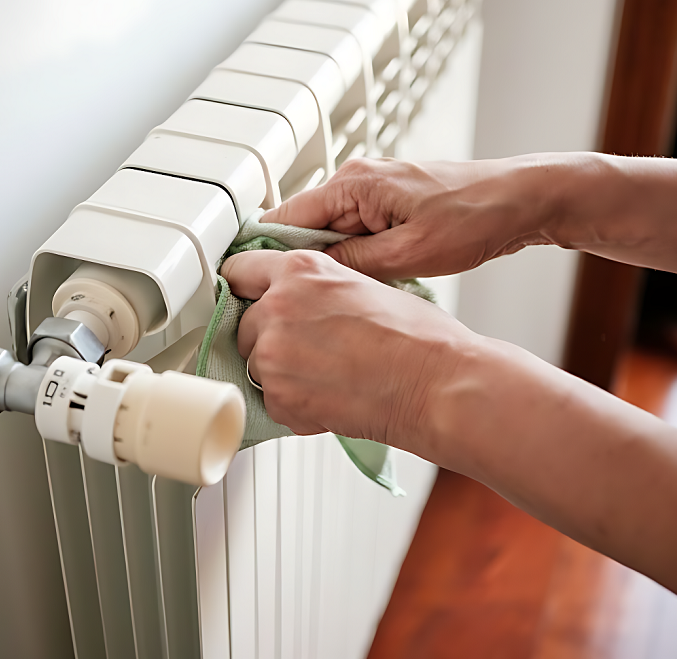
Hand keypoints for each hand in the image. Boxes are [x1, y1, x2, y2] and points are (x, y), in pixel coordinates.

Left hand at [219, 248, 478, 446]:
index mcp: (300, 270)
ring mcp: (273, 354)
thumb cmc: (418, 337)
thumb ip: (320, 286)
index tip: (249, 297)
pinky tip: (331, 397)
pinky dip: (295, 405)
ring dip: (283, 372)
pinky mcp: (279, 397)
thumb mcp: (364, 284)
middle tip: (315, 348)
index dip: (249, 288)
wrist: (436, 384)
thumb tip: (306, 296)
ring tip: (330, 375)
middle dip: (272, 336)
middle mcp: (278, 306)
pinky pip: (271, 401)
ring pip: (257, 364)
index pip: (241, 271)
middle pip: (248, 322)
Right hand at [262, 155, 564, 279]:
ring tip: (328, 302)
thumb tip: (312, 275)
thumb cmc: (477, 216)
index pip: (285, 218)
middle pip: (304, 229)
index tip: (252, 287)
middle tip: (292, 305)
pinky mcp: (389, 207)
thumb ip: (354, 263)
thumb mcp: (410, 253)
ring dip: (329, 266)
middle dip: (299, 266)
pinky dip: (352, 261)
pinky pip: (354, 236)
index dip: (265, 255)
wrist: (522, 200)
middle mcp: (357, 181)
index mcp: (354, 183)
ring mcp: (373, 193)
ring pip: (329, 236)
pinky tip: (361, 288)